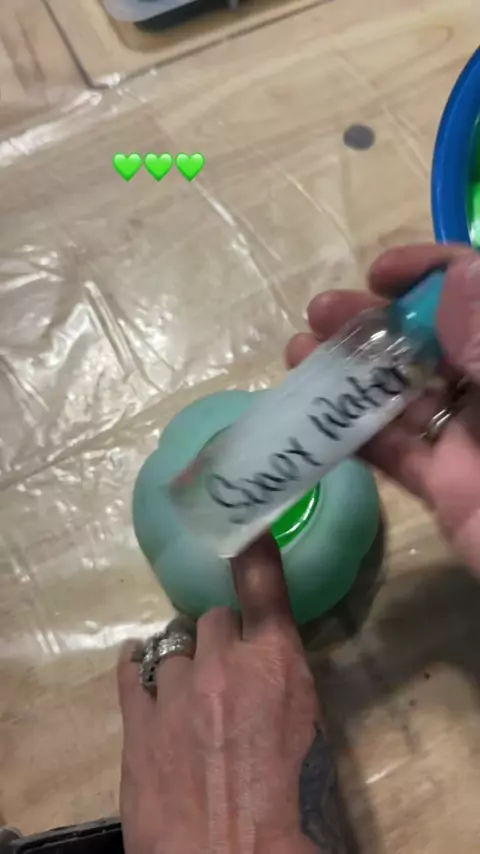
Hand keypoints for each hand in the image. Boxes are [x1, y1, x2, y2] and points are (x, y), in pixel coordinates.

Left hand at [118, 537, 345, 853]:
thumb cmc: (294, 809)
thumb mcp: (312, 737)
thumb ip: (287, 685)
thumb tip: (271, 670)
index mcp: (276, 664)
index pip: (262, 585)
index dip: (252, 550)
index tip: (245, 527)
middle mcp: (223, 663)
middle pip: (213, 619)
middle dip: (221, 640)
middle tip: (227, 675)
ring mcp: (175, 690)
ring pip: (174, 646)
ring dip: (185, 664)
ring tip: (189, 697)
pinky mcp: (137, 722)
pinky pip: (130, 671)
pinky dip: (138, 667)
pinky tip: (139, 667)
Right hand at [286, 243, 479, 573]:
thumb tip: (456, 273)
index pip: (472, 293)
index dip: (427, 273)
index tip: (379, 273)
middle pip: (428, 341)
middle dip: (371, 323)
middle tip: (320, 312)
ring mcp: (470, 435)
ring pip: (402, 394)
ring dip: (348, 375)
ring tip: (298, 354)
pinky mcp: (446, 485)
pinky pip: (393, 452)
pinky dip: (350, 433)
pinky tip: (311, 413)